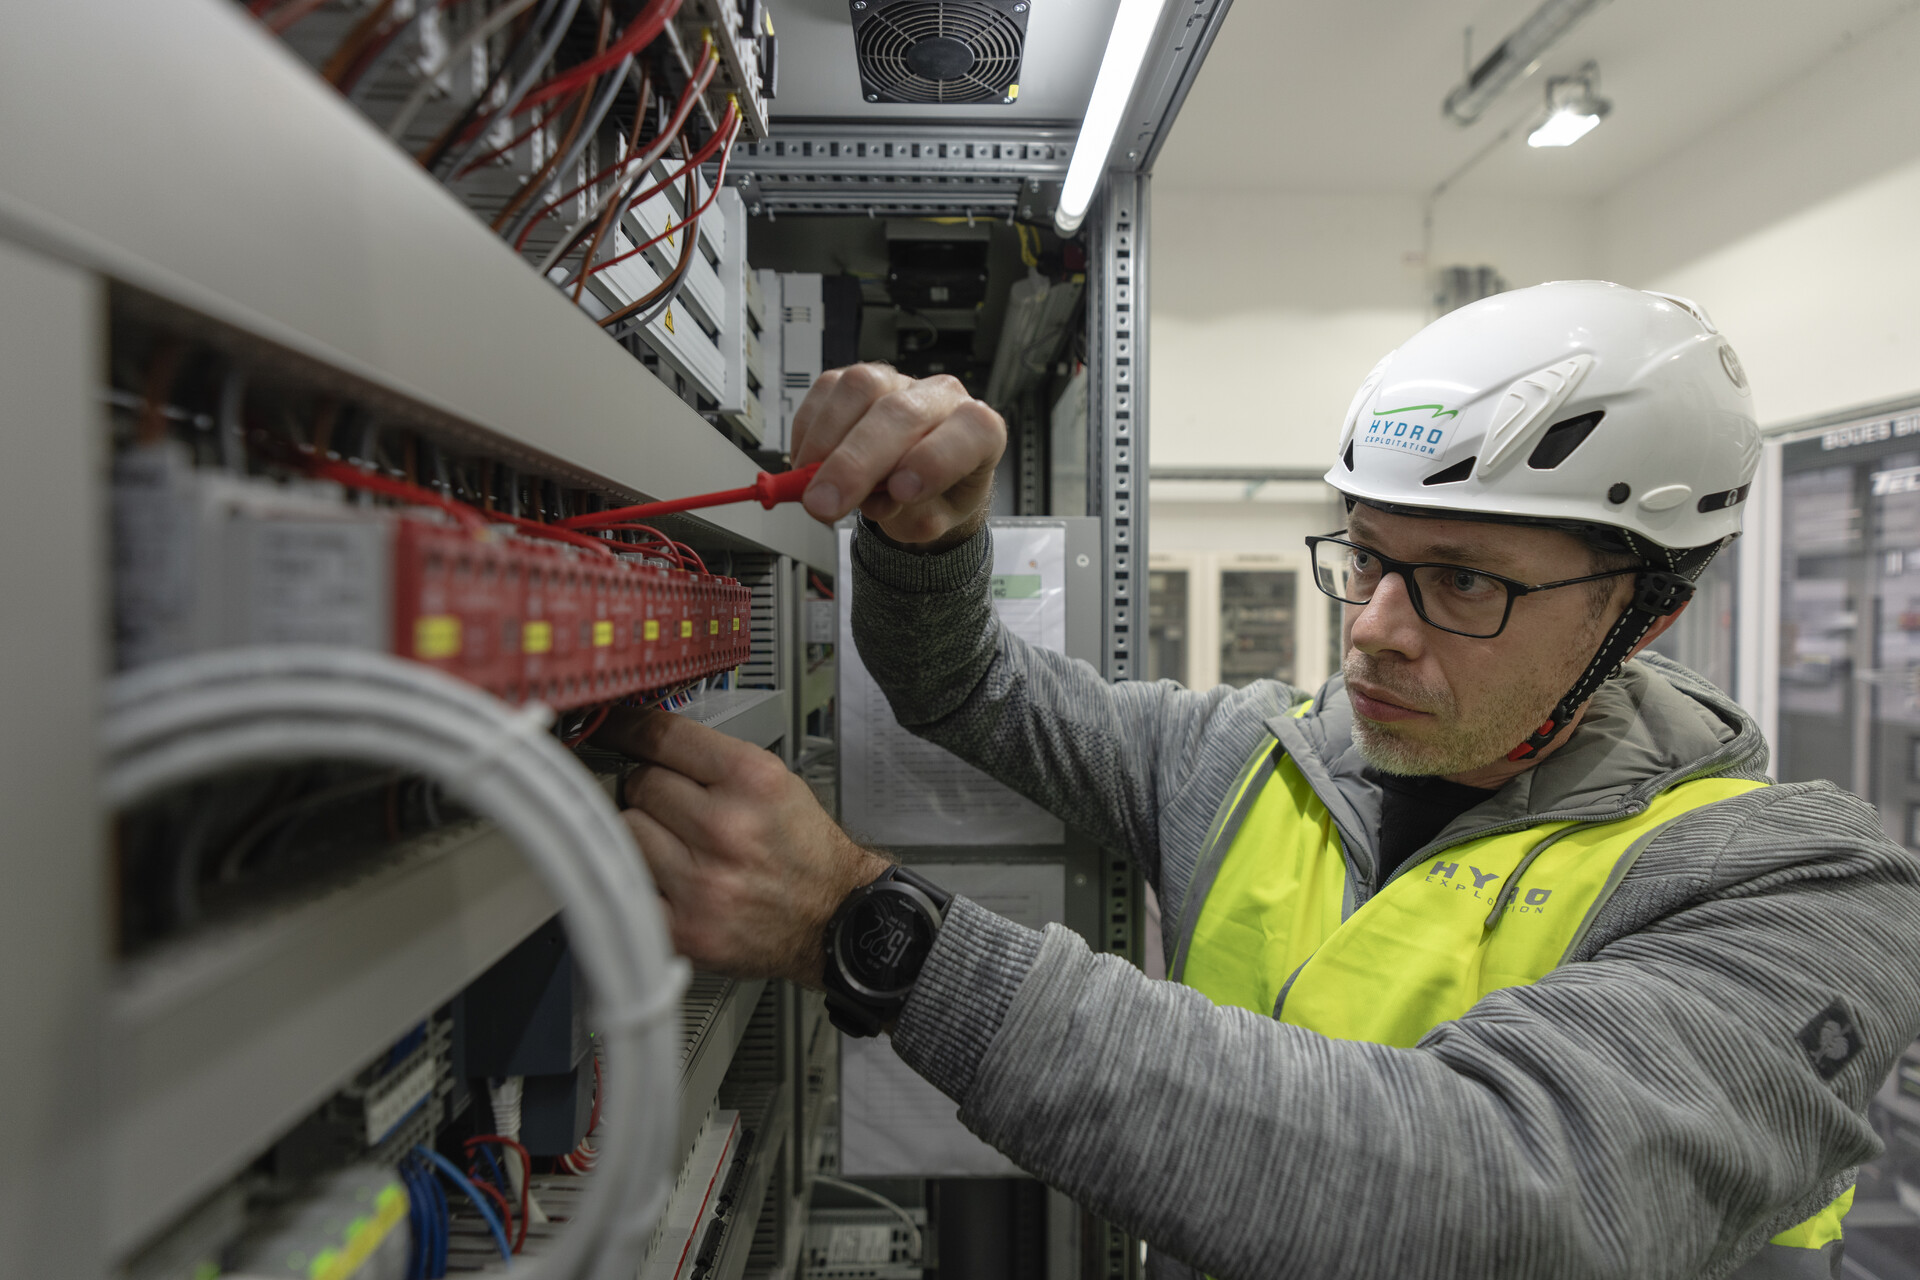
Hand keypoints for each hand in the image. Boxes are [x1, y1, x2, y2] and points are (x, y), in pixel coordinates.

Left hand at [596, 705, 889, 985]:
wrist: (835, 917)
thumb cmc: (804, 850)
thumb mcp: (775, 781)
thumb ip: (710, 759)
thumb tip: (641, 740)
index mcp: (752, 781)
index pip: (661, 737)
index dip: (626, 728)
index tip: (610, 728)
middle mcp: (727, 828)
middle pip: (639, 784)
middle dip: (651, 792)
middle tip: (674, 809)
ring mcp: (703, 882)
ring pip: (626, 832)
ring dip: (642, 836)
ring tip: (674, 846)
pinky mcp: (685, 929)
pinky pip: (627, 887)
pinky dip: (639, 882)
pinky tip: (663, 881)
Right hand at [790, 364, 1005, 549]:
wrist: (917, 484)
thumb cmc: (933, 498)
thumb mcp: (933, 521)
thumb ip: (914, 515)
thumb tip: (877, 501)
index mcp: (979, 431)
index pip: (972, 430)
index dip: (936, 460)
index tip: (902, 493)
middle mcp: (942, 397)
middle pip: (903, 412)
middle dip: (857, 461)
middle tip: (826, 502)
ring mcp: (899, 382)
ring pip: (862, 388)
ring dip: (827, 440)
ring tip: (811, 484)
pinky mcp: (857, 380)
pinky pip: (827, 389)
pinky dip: (809, 430)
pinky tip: (807, 463)